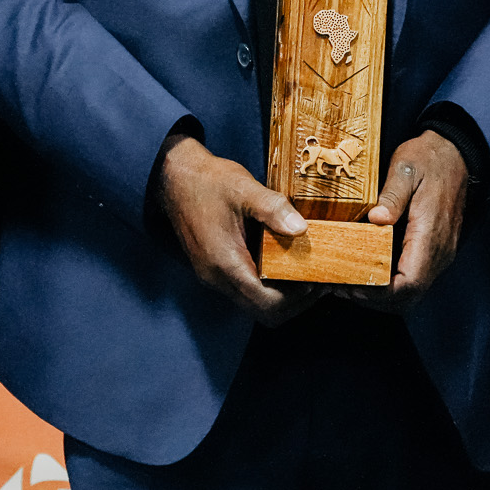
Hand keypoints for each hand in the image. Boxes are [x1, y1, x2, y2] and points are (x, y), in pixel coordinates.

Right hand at [157, 133, 322, 325]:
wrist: (174, 176)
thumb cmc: (207, 181)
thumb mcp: (243, 188)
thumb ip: (273, 209)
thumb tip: (301, 229)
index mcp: (225, 263)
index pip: (266, 304)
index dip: (295, 299)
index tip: (314, 281)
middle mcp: (216, 278)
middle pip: (261, 312)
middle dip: (292, 302)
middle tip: (315, 282)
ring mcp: (212, 276)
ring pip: (252, 303)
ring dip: (280, 295)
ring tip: (302, 273)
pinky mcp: (213, 269)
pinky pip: (244, 289)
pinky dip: (266, 285)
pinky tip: (280, 263)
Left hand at [334, 131, 467, 314]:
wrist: (455, 154)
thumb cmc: (430, 160)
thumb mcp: (406, 168)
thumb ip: (392, 195)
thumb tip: (376, 219)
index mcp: (430, 234)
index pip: (410, 283)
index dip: (381, 293)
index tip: (353, 285)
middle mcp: (439, 251)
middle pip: (409, 296)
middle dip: (376, 300)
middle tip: (343, 287)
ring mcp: (440, 253)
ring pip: (412, 291)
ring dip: (383, 295)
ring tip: (351, 282)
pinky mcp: (436, 250)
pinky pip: (415, 278)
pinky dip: (392, 283)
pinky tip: (370, 271)